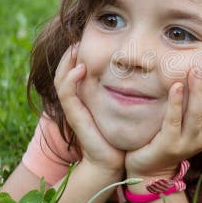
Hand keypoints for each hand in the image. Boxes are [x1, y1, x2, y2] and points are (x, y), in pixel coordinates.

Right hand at [54, 44, 125, 173]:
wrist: (112, 162)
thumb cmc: (119, 135)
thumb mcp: (121, 109)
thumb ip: (124, 92)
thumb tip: (140, 73)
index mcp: (84, 98)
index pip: (73, 71)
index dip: (76, 56)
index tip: (86, 40)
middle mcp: (75, 102)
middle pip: (63, 72)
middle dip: (68, 55)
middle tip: (77, 39)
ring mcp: (73, 109)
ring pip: (61, 80)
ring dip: (66, 63)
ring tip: (75, 49)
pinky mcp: (75, 116)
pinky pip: (67, 95)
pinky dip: (70, 80)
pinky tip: (80, 69)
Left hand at [125, 57, 201, 179]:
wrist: (148, 172)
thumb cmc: (165, 142)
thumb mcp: (184, 125)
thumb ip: (191, 107)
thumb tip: (197, 76)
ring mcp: (186, 144)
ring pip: (196, 113)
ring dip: (197, 89)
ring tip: (196, 69)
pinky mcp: (169, 146)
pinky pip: (174, 121)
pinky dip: (176, 103)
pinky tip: (176, 86)